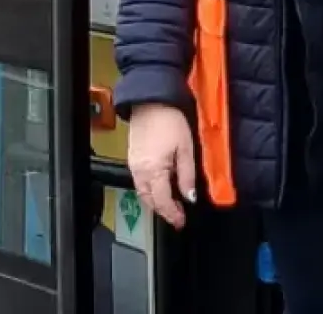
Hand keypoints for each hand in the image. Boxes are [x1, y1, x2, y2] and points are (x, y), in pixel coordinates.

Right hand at [127, 103, 197, 228]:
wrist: (152, 101)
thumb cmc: (170, 121)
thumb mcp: (186, 149)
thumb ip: (187, 176)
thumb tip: (190, 197)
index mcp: (153, 171)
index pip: (162, 201)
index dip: (173, 214)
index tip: (181, 221)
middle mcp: (140, 172)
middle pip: (150, 200)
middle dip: (163, 211)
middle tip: (177, 217)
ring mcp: (134, 165)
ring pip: (143, 193)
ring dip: (156, 202)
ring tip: (171, 205)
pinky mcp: (132, 158)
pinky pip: (139, 182)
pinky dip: (150, 190)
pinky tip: (161, 187)